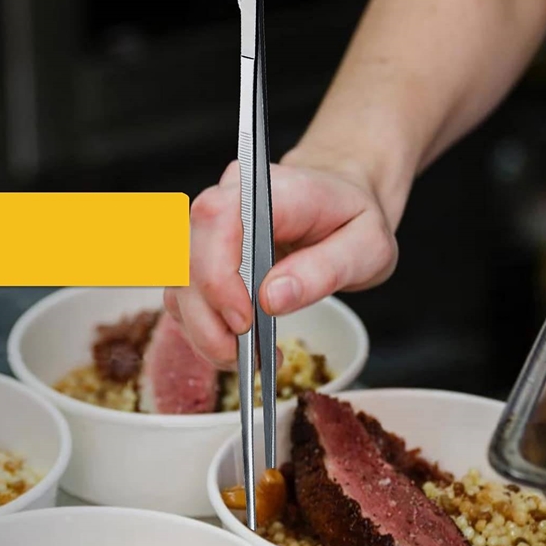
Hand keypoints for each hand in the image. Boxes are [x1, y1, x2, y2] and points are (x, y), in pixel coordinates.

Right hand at [154, 150, 398, 381]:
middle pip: (186, 256)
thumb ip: (323, 270)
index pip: (216, 220)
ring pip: (178, 282)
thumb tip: (272, 299)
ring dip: (204, 331)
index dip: (218, 277)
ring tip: (248, 356)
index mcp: (270, 188)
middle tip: (249, 357)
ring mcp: (209, 225)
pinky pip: (184, 294)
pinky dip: (204, 328)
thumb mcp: (366, 247)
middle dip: (209, 320)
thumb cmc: (354, 220)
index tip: (244, 323)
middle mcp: (229, 198)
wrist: (342, 201)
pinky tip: (237, 344)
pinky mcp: (202, 252)